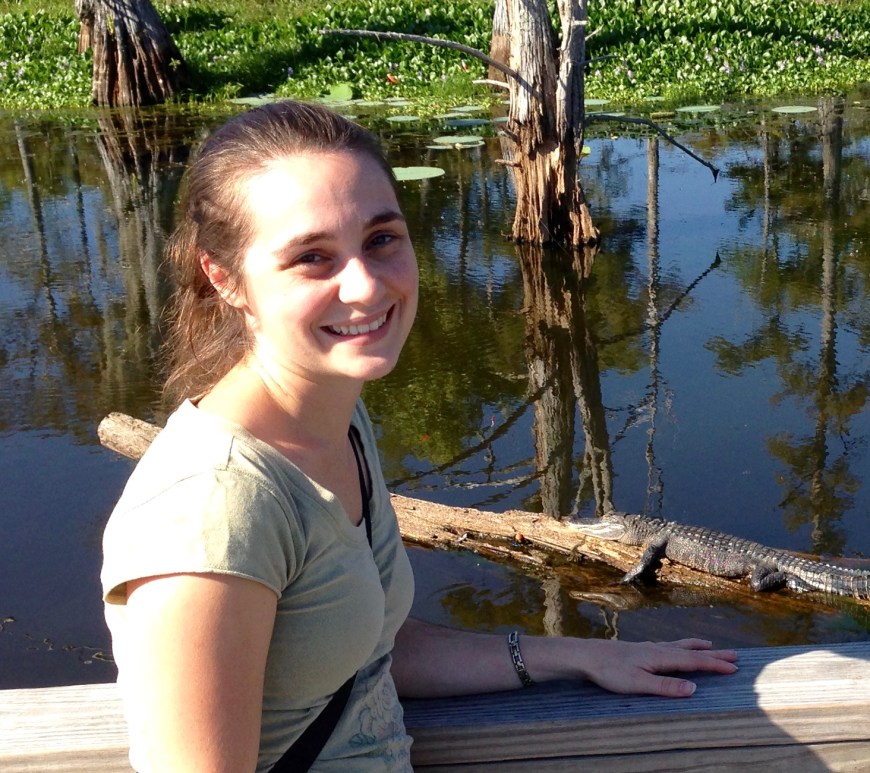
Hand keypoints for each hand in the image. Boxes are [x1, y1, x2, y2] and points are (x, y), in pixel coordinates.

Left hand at [576, 637, 737, 697]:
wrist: (586, 656)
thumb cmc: (610, 671)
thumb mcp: (639, 684)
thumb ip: (666, 686)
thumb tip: (694, 689)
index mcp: (661, 657)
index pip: (694, 661)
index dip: (714, 665)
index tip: (734, 668)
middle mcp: (657, 649)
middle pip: (690, 651)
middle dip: (712, 654)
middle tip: (734, 655)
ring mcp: (648, 648)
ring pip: (679, 646)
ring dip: (696, 647)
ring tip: (709, 645)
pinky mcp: (639, 650)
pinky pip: (667, 646)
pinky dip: (680, 646)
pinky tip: (674, 648)